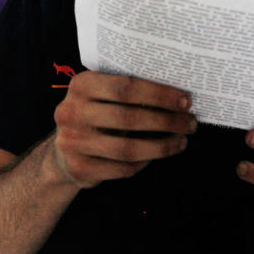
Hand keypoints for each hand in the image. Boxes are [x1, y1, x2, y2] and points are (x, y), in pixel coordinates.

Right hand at [50, 71, 195, 187]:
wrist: (63, 152)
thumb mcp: (101, 95)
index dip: (158, 94)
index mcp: (80, 85)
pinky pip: (122, 168)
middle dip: (166, 121)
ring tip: (181, 141)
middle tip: (190, 122)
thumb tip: (176, 95)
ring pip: (128, 148)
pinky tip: (158, 155)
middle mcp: (71, 112)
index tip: (185, 100)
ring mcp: (72, 142)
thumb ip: (128, 91)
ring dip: (162, 146)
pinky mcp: (79, 168)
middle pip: (129, 117)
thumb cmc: (94, 115)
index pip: (125, 87)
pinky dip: (145, 162)